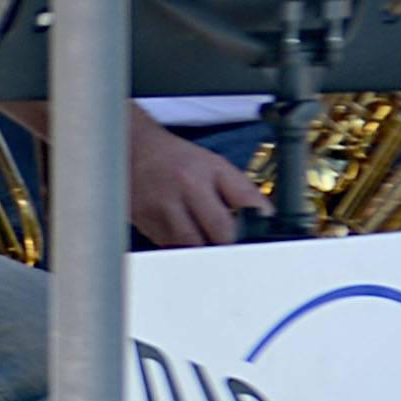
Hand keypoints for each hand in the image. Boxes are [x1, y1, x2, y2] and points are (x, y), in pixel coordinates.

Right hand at [127, 116, 266, 250]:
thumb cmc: (180, 161)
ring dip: (203, 251)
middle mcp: (187, 185)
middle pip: (220, 232)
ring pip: (193, 247)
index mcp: (210, 169)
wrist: (136, 150)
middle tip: (231, 246)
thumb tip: (263, 221)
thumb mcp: (215, 165)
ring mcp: (163, 204)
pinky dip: (180, 248)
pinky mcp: (145, 220)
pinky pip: (170, 247)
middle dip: (229, 243)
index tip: (260, 237)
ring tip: (205, 241)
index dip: (258, 224)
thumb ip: (241, 191)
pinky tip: (182, 235)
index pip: (246, 201)